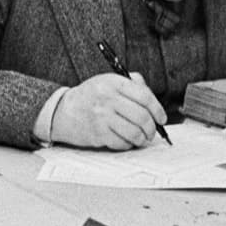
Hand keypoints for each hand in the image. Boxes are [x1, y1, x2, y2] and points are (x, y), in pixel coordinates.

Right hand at [51, 72, 167, 149]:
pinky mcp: (97, 133)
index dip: (157, 109)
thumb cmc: (91, 96)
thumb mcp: (109, 80)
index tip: (162, 118)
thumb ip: (132, 83)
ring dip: (142, 139)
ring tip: (142, 138)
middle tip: (152, 132)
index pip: (144, 96)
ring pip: (134, 132)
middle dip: (152, 128)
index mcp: (114, 82)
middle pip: (141, 116)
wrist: (63, 110)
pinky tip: (127, 141)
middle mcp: (108, 99)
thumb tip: (152, 98)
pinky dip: (128, 144)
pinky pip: (122, 143)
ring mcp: (102, 117)